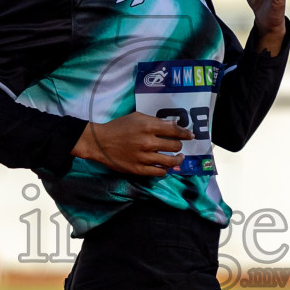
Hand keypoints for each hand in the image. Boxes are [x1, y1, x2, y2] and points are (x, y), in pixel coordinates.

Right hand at [72, 113, 193, 175]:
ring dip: (177, 159)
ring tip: (178, 158)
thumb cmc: (118, 127)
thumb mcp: (137, 117)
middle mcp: (148, 142)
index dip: (185, 133)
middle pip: (174, 146)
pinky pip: (159, 172)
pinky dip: (165, 169)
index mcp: (148, 126)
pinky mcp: (139, 169)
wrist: (100, 142)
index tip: (190, 135)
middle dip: (179, 145)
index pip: (174, 131)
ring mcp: (144, 157)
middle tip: (178, 146)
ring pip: (170, 161)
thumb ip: (155, 121)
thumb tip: (173, 126)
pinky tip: (165, 166)